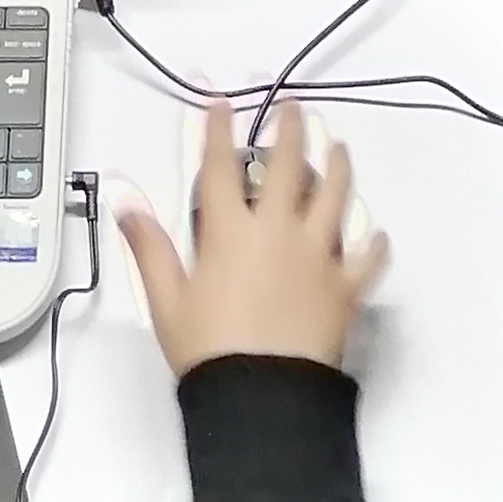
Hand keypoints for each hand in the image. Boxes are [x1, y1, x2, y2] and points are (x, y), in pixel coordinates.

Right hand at [119, 101, 387, 375]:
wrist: (261, 399)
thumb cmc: (209, 351)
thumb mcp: (167, 302)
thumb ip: (150, 249)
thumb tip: (127, 205)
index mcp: (230, 232)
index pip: (220, 166)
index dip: (220, 129)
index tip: (222, 102)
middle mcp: (277, 231)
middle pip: (287, 165)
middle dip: (289, 127)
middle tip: (292, 106)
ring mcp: (317, 256)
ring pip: (335, 196)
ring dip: (337, 167)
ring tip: (338, 149)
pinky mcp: (345, 288)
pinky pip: (366, 258)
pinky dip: (373, 245)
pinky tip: (375, 236)